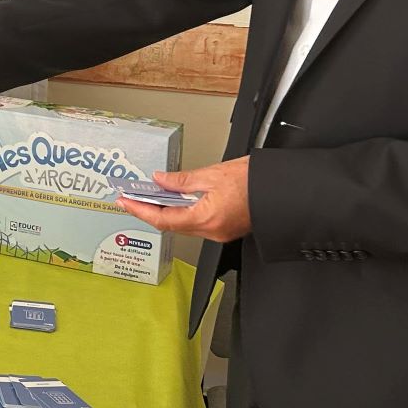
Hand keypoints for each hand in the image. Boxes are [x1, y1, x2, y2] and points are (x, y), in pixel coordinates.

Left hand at [116, 158, 252, 243]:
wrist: (281, 189)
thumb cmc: (256, 181)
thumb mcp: (213, 174)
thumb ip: (182, 180)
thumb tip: (161, 180)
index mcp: (206, 219)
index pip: (163, 219)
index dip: (141, 211)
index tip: (126, 202)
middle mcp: (212, 231)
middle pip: (171, 225)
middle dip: (148, 212)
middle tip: (131, 199)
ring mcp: (220, 233)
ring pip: (184, 225)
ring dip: (165, 213)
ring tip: (149, 198)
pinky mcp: (226, 229)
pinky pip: (197, 223)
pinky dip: (182, 213)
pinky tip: (175, 202)